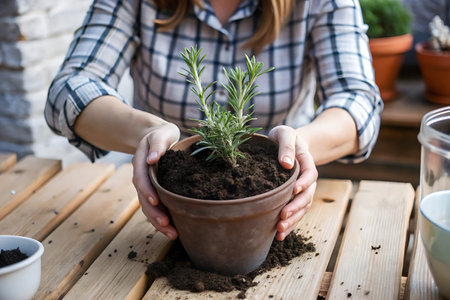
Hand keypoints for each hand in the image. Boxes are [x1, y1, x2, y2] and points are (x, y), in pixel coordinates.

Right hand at [132, 122, 179, 239]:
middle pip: (144, 198)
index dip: (147, 191)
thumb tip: (152, 159)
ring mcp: (147, 186)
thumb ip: (158, 144)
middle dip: (154, 213)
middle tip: (167, 225)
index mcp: (141, 163)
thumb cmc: (162, 135)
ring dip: (158, 222)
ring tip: (173, 234)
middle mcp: (142, 177)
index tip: (155, 201)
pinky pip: (156, 208)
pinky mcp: (155, 192)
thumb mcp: (161, 133)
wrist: (158, 137)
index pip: (141, 179)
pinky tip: (174, 229)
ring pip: (149, 207)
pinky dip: (163, 219)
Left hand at [269, 125, 317, 240]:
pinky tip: (279, 235)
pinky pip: (296, 212)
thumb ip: (286, 146)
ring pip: (302, 207)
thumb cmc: (285, 136)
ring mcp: (302, 189)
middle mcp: (307, 178)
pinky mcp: (294, 197)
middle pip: (307, 196)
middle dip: (296, 207)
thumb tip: (287, 164)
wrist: (288, 141)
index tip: (293, 189)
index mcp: (306, 161)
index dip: (304, 183)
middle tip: (282, 216)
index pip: (311, 174)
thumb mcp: (285, 134)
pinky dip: (290, 224)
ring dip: (293, 220)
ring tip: (280, 231)